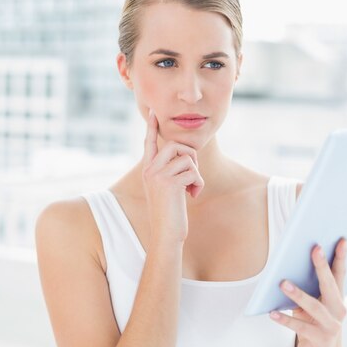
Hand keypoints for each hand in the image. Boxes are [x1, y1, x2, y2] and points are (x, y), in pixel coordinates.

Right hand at [142, 108, 204, 242]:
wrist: (166, 234)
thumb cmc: (170, 214)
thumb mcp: (166, 190)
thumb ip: (170, 172)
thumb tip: (185, 156)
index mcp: (148, 170)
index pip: (150, 143)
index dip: (152, 127)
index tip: (153, 112)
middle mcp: (150, 170)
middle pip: (175, 145)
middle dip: (190, 156)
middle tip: (192, 175)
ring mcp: (158, 176)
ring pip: (187, 158)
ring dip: (196, 173)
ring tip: (191, 189)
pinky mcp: (169, 184)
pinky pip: (193, 172)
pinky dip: (198, 184)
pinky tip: (193, 196)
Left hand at [269, 238, 346, 346]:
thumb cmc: (314, 322)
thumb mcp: (313, 304)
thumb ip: (309, 287)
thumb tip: (290, 263)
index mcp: (338, 298)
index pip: (341, 274)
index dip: (342, 256)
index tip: (342, 240)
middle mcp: (338, 310)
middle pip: (330, 285)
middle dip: (322, 266)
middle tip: (315, 249)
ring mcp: (331, 325)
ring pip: (315, 306)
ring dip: (298, 294)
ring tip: (283, 283)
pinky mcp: (320, 338)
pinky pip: (300, 327)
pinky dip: (285, 319)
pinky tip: (272, 313)